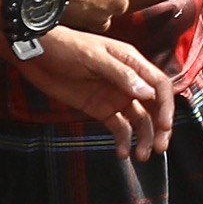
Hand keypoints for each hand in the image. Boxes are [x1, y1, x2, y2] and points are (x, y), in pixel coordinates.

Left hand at [29, 25, 174, 157]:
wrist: (36, 53)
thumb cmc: (66, 47)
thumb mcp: (93, 57)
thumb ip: (120, 75)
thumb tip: (148, 93)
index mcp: (132, 62)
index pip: (160, 85)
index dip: (166, 107)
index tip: (165, 127)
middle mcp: (128, 81)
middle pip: (154, 106)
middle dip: (159, 128)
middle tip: (159, 148)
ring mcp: (114, 96)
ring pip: (139, 120)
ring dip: (143, 138)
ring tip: (141, 156)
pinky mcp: (100, 109)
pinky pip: (119, 127)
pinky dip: (123, 140)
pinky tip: (122, 153)